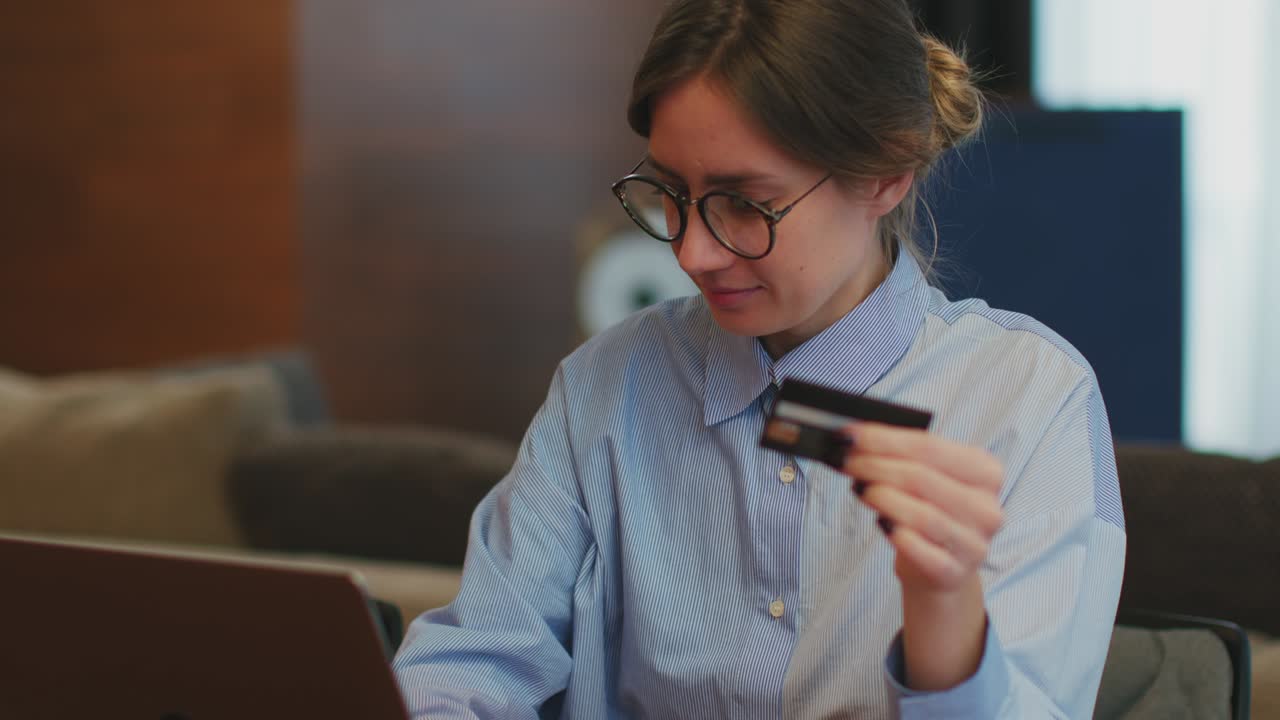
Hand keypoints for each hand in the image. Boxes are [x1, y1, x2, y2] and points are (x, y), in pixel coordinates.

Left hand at [841, 422, 1004, 594]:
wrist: (940, 570)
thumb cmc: (931, 512)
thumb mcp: (929, 478)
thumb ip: (903, 456)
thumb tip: (856, 440)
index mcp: (986, 472)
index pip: (929, 447)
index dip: (883, 439)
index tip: (850, 436)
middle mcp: (986, 508)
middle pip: (921, 477)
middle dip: (875, 466)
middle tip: (846, 462)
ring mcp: (973, 543)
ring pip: (920, 514)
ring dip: (881, 497)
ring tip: (860, 490)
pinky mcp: (953, 573)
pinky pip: (917, 548)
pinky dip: (894, 533)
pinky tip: (881, 523)